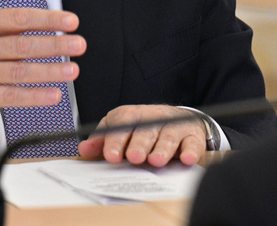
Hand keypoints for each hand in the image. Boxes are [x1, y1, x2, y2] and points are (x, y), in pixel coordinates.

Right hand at [0, 0, 86, 132]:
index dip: (46, 19)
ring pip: (18, 72)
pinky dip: (33, 97)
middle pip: (21, 45)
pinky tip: (53, 94)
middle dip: (54, 45)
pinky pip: (10, 97)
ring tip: (72, 69)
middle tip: (79, 44)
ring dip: (49, 72)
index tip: (70, 21)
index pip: (17, 18)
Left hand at [77, 104, 208, 166]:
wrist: (178, 119)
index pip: (122, 125)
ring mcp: (174, 126)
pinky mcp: (192, 136)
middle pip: (146, 131)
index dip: (116, 140)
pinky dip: (191, 151)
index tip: (111, 156)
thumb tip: (84, 149)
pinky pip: (193, 143)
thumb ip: (103, 140)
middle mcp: (154, 119)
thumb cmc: (144, 127)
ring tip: (156, 160)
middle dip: (139, 144)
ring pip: (169, 136)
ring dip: (163, 148)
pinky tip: (187, 159)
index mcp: (133, 116)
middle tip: (134, 157)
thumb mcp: (121, 129)